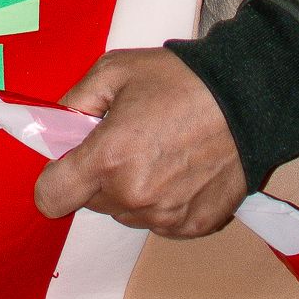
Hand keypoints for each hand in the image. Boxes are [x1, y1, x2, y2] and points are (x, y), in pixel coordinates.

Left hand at [33, 48, 246, 237]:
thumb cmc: (179, 80)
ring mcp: (164, 217)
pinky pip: (159, 221)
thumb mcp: (114, 71)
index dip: (53, 179)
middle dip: (99, 174)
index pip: (51, 197)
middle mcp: (132, 196)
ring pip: (125, 211)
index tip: (67, 164)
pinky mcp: (192, 227)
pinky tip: (180, 169)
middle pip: (91, 201)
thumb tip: (58, 126)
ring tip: (158, 151)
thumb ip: (74, 101)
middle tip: (126, 139)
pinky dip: (162, 201)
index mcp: (107, 159)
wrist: (246, 99)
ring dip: (130, 189)